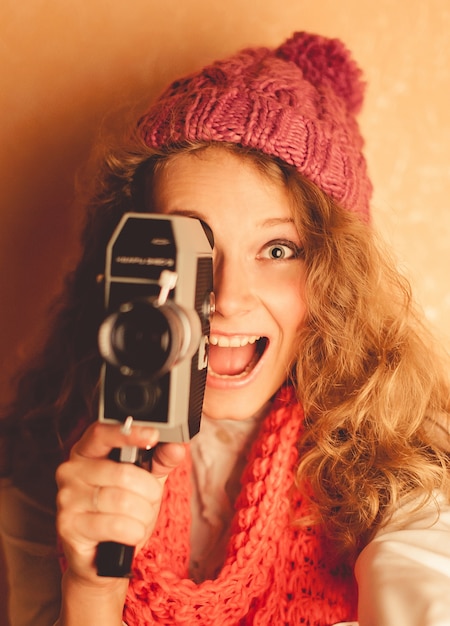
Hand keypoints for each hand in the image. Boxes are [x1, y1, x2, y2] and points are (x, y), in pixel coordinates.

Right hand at [56, 421, 185, 586]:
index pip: (102, 433)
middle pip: (124, 473)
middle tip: (149, 500)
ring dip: (143, 514)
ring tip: (139, 519)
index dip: (128, 432)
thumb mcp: (146, 482)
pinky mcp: (68, 525)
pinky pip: (116, 525)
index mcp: (87, 451)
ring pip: (123, 501)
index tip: (153, 435)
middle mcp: (71, 470)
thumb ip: (161, 461)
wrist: (101, 558)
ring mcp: (66, 498)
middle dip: (149, 492)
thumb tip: (176, 447)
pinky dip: (134, 532)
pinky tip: (130, 534)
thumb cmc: (123, 512)